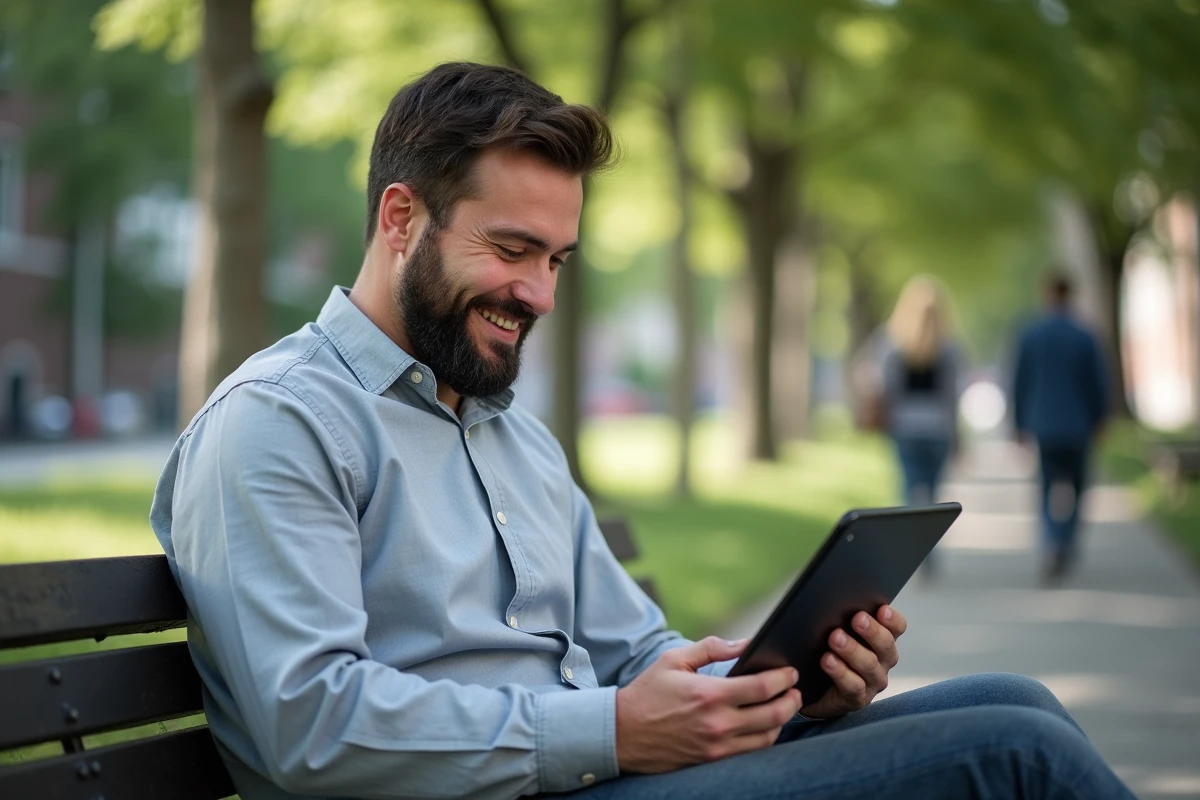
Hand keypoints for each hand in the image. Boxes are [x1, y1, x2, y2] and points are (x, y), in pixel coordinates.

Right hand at [615, 637, 803, 773]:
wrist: (622, 733)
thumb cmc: (648, 693)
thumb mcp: (674, 660)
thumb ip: (711, 648)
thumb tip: (744, 643)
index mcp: (710, 694)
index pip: (763, 687)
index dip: (784, 678)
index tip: (791, 672)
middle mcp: (718, 723)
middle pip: (773, 714)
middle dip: (792, 700)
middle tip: (796, 690)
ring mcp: (717, 745)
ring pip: (767, 737)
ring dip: (782, 721)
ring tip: (784, 707)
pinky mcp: (713, 759)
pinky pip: (750, 751)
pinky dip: (764, 738)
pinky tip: (765, 725)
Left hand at [799, 605, 906, 719]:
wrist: (817, 690)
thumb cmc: (831, 653)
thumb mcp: (841, 633)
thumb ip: (845, 619)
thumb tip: (837, 601)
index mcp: (882, 641)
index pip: (897, 628)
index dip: (892, 619)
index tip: (881, 609)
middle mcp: (883, 661)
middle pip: (885, 645)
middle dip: (872, 631)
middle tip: (857, 619)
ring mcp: (873, 682)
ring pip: (869, 665)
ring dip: (852, 650)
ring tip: (835, 638)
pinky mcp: (858, 698)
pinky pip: (853, 685)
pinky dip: (840, 672)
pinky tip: (828, 660)